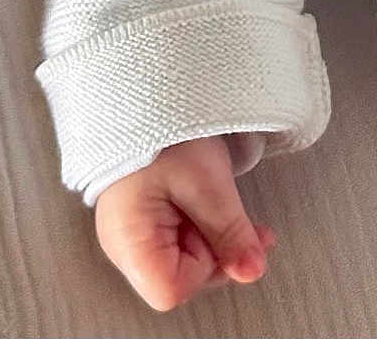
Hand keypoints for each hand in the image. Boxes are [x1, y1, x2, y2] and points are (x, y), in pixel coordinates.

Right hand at [93, 134, 277, 311]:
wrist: (144, 87)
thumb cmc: (165, 130)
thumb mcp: (206, 181)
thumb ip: (230, 232)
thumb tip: (252, 271)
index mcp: (129, 240)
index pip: (173, 289)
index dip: (205, 266)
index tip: (218, 231)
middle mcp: (125, 244)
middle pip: (181, 278)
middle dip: (219, 254)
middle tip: (245, 224)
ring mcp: (134, 231)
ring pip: (185, 257)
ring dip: (218, 239)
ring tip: (240, 213)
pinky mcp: (145, 216)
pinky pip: (180, 236)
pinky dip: (206, 226)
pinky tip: (223, 210)